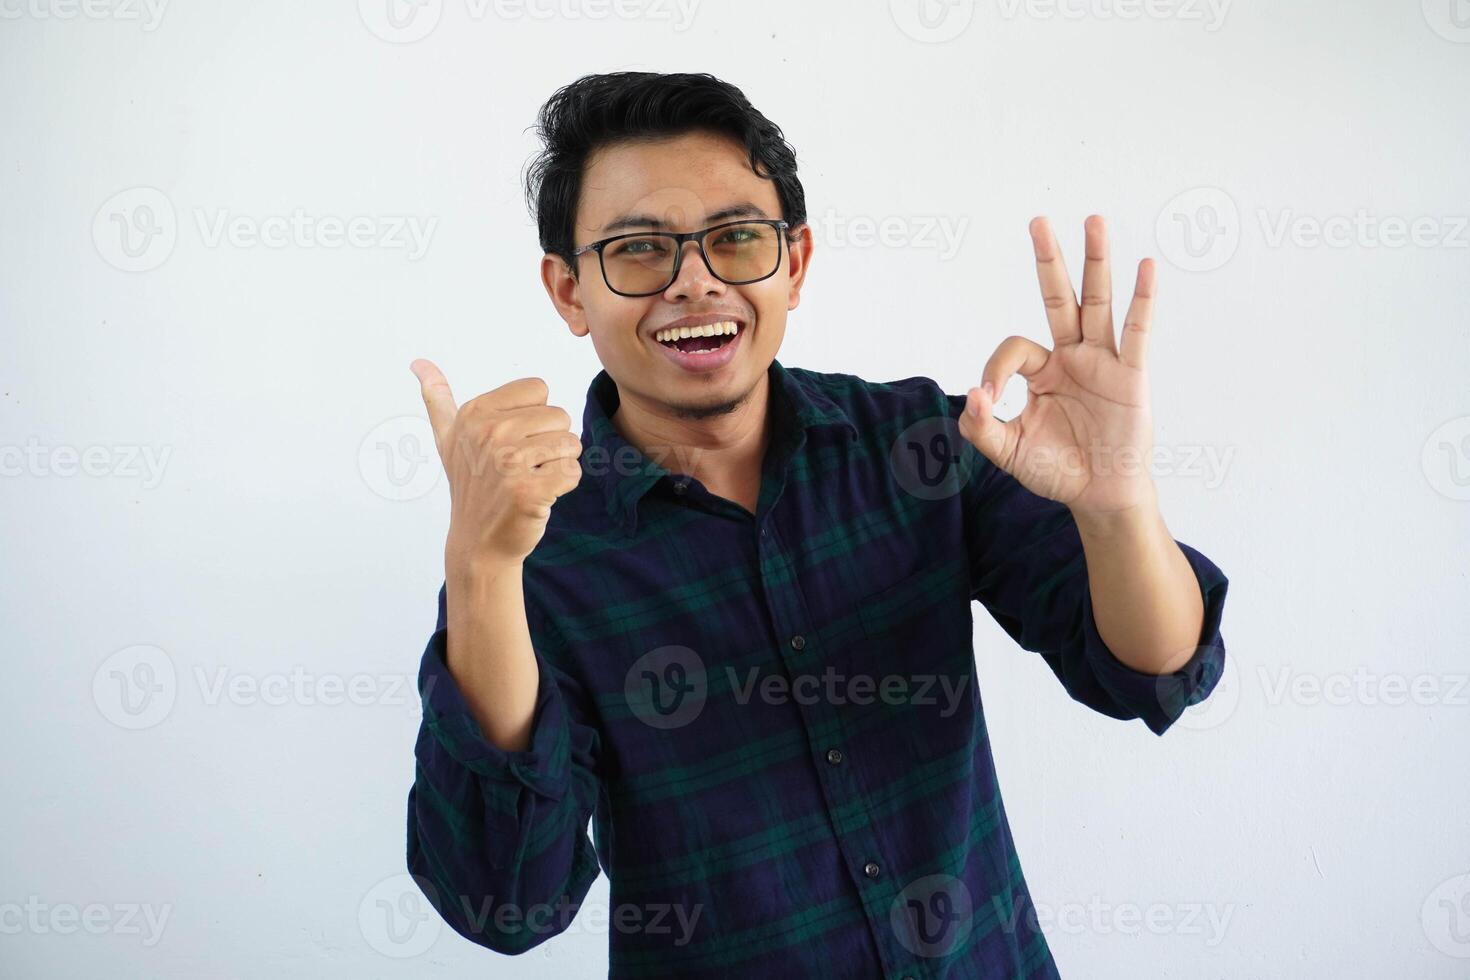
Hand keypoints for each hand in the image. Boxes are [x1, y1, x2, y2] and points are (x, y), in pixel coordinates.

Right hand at [410, 359, 583, 569]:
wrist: (478, 544)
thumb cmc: (471, 487)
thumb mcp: (448, 439)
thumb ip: (438, 398)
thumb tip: (418, 362)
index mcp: (474, 413)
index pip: (539, 389)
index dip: (534, 417)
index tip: (512, 441)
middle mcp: (488, 433)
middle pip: (560, 416)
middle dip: (550, 442)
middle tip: (523, 467)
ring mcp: (508, 463)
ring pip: (570, 444)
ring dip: (558, 465)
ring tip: (530, 480)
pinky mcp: (529, 491)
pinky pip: (573, 472)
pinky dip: (564, 486)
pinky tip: (539, 497)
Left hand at [956, 215, 1158, 515]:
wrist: (1098, 495)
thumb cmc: (1055, 470)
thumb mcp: (1007, 451)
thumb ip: (981, 427)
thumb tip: (972, 394)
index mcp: (1042, 372)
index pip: (1014, 348)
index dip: (996, 370)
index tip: (988, 400)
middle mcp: (1072, 357)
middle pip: (1059, 298)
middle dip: (1049, 261)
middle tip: (1038, 221)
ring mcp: (1103, 362)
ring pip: (1098, 303)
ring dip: (1096, 262)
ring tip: (1094, 220)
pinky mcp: (1131, 376)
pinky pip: (1137, 332)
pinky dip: (1142, 300)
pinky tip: (1146, 267)